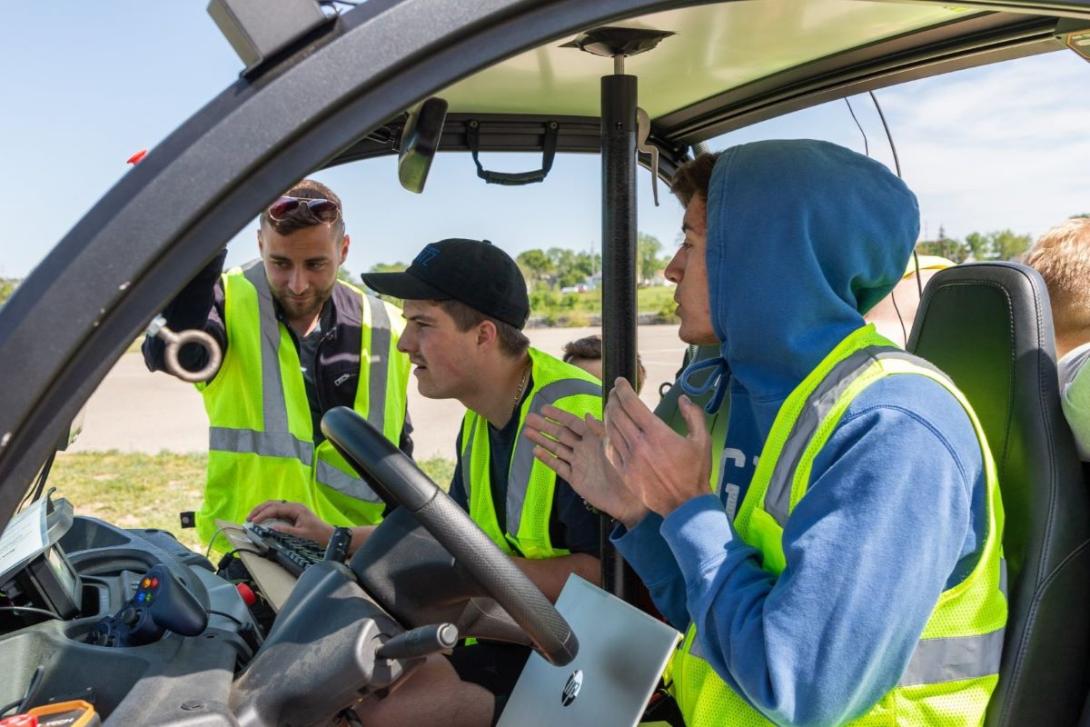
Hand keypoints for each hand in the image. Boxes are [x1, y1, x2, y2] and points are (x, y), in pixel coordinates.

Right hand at [247, 500, 334, 545]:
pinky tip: (262, 519)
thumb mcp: (302, 534)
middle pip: (272, 503)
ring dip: (262, 510)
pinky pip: (278, 511)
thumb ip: (287, 531)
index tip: (253, 521)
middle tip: (248, 518)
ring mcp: (293, 510)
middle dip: (259, 509)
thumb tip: (272, 528)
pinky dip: (268, 514)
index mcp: (296, 508)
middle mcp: (294, 506)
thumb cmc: (318, 535)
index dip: (263, 514)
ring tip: (252, 518)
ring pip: (274, 506)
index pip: (275, 508)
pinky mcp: (293, 514)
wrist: (329, 536)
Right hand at [524, 405, 647, 527]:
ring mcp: (578, 463)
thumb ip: (599, 431)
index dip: (558, 415)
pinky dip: (547, 459)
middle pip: (560, 434)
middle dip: (544, 426)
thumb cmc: (626, 470)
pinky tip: (536, 451)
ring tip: (526, 432)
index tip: (543, 408)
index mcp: (594, 438)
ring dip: (542, 440)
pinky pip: (558, 466)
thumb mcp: (614, 446)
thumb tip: (586, 415)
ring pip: (556, 448)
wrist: (629, 499)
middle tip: (528, 418)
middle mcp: (584, 449)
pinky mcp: (575, 478)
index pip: (572, 423)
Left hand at [604, 378, 711, 517]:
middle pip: (616, 414)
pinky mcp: (624, 473)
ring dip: (608, 415)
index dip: (622, 389)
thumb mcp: (702, 440)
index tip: (620, 381)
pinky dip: (608, 436)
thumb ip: (694, 416)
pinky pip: (610, 449)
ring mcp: (629, 459)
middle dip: (613, 398)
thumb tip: (683, 398)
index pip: (631, 404)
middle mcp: (639, 444)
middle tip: (614, 392)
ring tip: (611, 407)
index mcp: (657, 433)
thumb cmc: (696, 472)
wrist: (685, 504)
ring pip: (610, 430)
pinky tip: (611, 430)